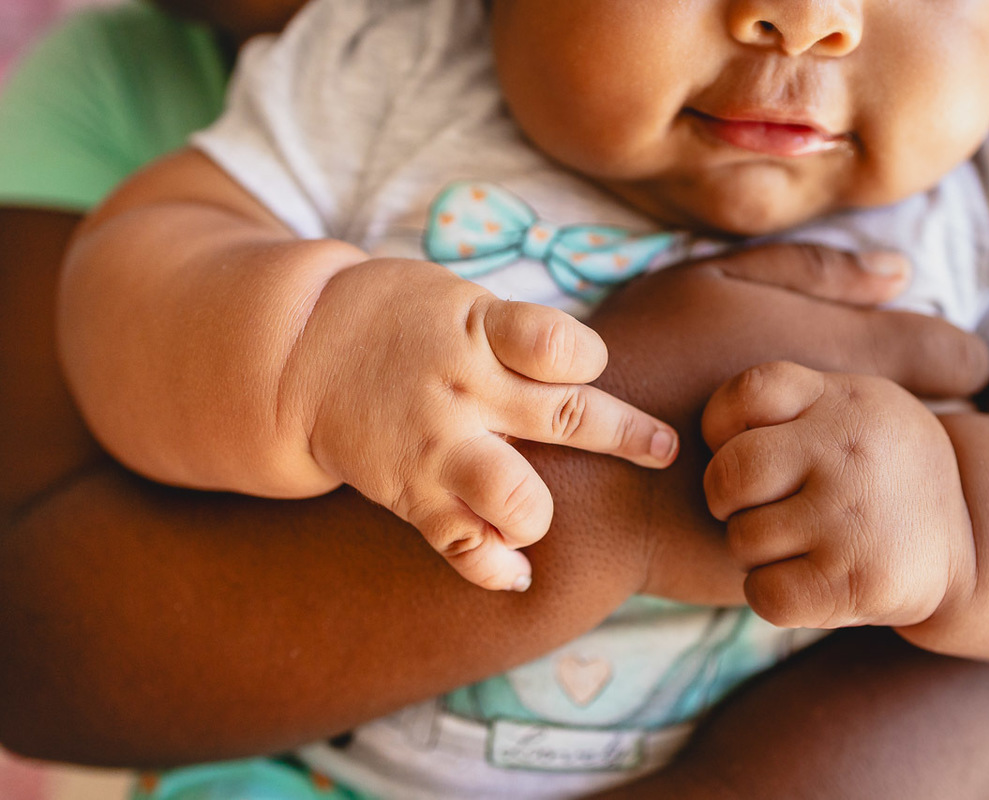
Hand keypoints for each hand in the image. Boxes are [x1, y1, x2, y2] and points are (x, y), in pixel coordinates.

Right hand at [286, 258, 677, 591]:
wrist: (298, 350)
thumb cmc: (404, 322)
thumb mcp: (460, 301)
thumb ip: (518, 336)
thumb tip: (590, 374)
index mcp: (478, 330)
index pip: (559, 345)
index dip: (590, 359)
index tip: (589, 367)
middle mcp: (464, 390)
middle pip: (566, 418)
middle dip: (627, 438)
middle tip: (662, 450)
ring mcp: (437, 447)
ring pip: (517, 498)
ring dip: (544, 515)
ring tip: (545, 517)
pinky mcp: (410, 494)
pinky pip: (462, 546)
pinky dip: (497, 568)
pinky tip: (517, 572)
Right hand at [583, 243, 988, 604]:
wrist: (589, 479)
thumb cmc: (645, 362)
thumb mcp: (713, 286)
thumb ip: (813, 273)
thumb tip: (902, 272)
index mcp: (847, 353)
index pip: (958, 356)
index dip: (948, 357)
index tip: (923, 360)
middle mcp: (861, 427)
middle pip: (942, 422)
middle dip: (921, 411)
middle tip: (871, 406)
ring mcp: (842, 493)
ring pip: (906, 480)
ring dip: (886, 464)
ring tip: (839, 453)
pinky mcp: (817, 546)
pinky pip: (858, 527)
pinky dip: (847, 509)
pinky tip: (805, 493)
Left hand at [701, 362, 975, 628]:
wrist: (970, 538)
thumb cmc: (878, 469)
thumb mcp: (853, 407)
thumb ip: (790, 400)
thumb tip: (706, 428)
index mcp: (845, 399)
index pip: (749, 392)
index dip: (722, 425)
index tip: (741, 445)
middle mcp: (850, 451)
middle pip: (729, 474)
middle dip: (728, 499)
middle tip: (760, 506)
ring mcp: (854, 517)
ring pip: (743, 539)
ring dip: (756, 551)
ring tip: (799, 541)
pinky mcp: (857, 581)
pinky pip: (763, 593)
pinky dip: (772, 593)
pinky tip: (806, 578)